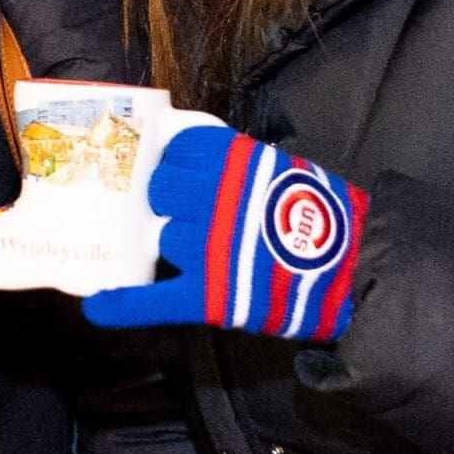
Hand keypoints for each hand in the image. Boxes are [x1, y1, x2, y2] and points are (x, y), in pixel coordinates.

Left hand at [82, 123, 366, 339]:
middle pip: (160, 191)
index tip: (175, 167)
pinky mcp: (210, 293)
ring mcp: (209, 248)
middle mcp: (213, 199)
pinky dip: (123, 304)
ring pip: (163, 238)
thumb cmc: (319, 216)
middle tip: (179, 210)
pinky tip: (97, 305)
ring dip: (172, 243)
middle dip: (164, 199)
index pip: (177, 148)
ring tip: (198, 248)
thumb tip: (184, 152)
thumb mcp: (279, 170)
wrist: (356, 269)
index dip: (173, 160)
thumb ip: (234, 163)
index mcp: (234, 162)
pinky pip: (155, 298)